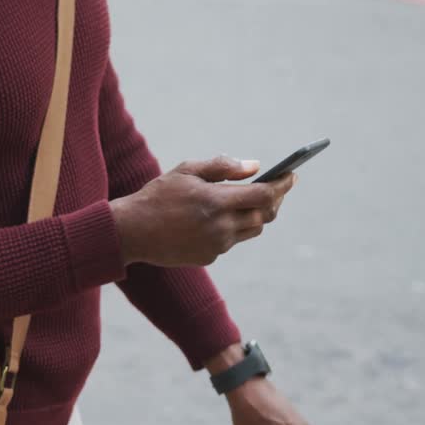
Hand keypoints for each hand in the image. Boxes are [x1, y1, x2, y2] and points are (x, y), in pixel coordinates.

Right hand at [109, 156, 295, 266]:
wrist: (132, 232)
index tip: (292, 175)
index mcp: (216, 201)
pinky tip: (221, 217)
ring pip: (252, 230)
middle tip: (277, 187)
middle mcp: (221, 227)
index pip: (264, 195)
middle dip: (275, 200)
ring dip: (257, 215)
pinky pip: (232, 241)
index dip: (282, 185)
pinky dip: (233, 227)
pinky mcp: (209, 257)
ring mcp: (216, 245)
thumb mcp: (187, 171)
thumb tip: (255, 167)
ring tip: (252, 201)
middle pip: (264, 216)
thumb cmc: (158, 195)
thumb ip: (223, 167)